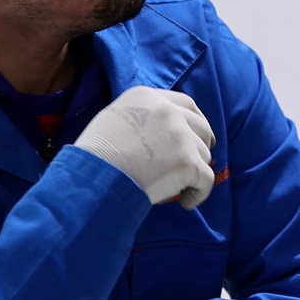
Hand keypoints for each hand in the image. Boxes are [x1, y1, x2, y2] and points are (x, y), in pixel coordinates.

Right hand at [74, 87, 215, 206]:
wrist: (93, 178)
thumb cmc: (95, 155)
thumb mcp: (114, 118)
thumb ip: (141, 116)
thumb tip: (158, 131)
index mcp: (149, 97)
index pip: (186, 104)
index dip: (194, 122)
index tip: (196, 135)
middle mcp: (168, 111)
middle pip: (201, 127)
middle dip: (201, 144)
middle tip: (194, 162)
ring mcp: (180, 136)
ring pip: (204, 154)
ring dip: (194, 171)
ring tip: (176, 187)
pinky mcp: (187, 162)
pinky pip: (206, 180)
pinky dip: (198, 193)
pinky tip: (186, 202)